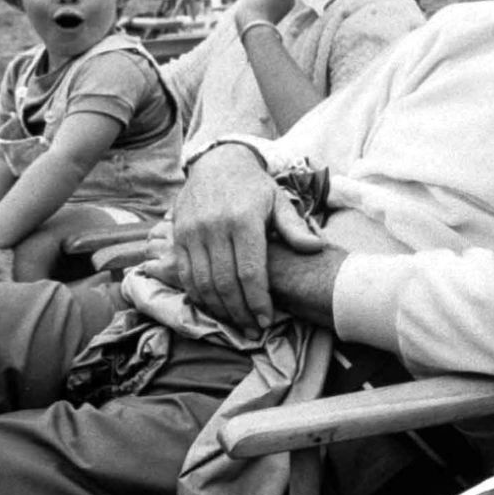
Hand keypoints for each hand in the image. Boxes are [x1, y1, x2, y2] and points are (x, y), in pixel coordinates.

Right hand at [171, 144, 325, 334]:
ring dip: (219, 309)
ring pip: (203, 284)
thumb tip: (315, 247)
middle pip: (226, 284)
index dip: (258, 301)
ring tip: (236, 324)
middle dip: (240, 313)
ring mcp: (192, 233)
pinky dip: (198, 296)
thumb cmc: (254, 187)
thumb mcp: (278, 200)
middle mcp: (214, 228)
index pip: (250, 272)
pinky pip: (185, 275)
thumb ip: (294, 227)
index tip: (267, 321)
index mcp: (243, 221)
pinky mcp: (178, 237)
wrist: (217, 163)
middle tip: (253, 331)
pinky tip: (214, 307)